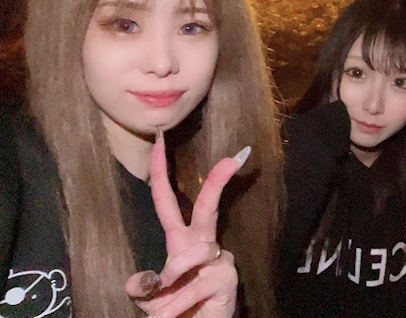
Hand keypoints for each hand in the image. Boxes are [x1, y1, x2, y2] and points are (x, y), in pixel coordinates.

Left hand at [125, 129, 249, 317]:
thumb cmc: (176, 311)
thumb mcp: (151, 299)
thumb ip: (143, 287)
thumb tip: (139, 279)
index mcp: (180, 240)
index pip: (168, 201)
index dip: (162, 172)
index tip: (161, 141)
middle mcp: (202, 244)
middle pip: (206, 207)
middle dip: (217, 183)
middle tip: (231, 159)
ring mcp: (218, 259)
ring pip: (187, 257)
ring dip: (169, 290)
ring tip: (164, 312)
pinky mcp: (227, 277)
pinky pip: (193, 286)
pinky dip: (177, 305)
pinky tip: (173, 316)